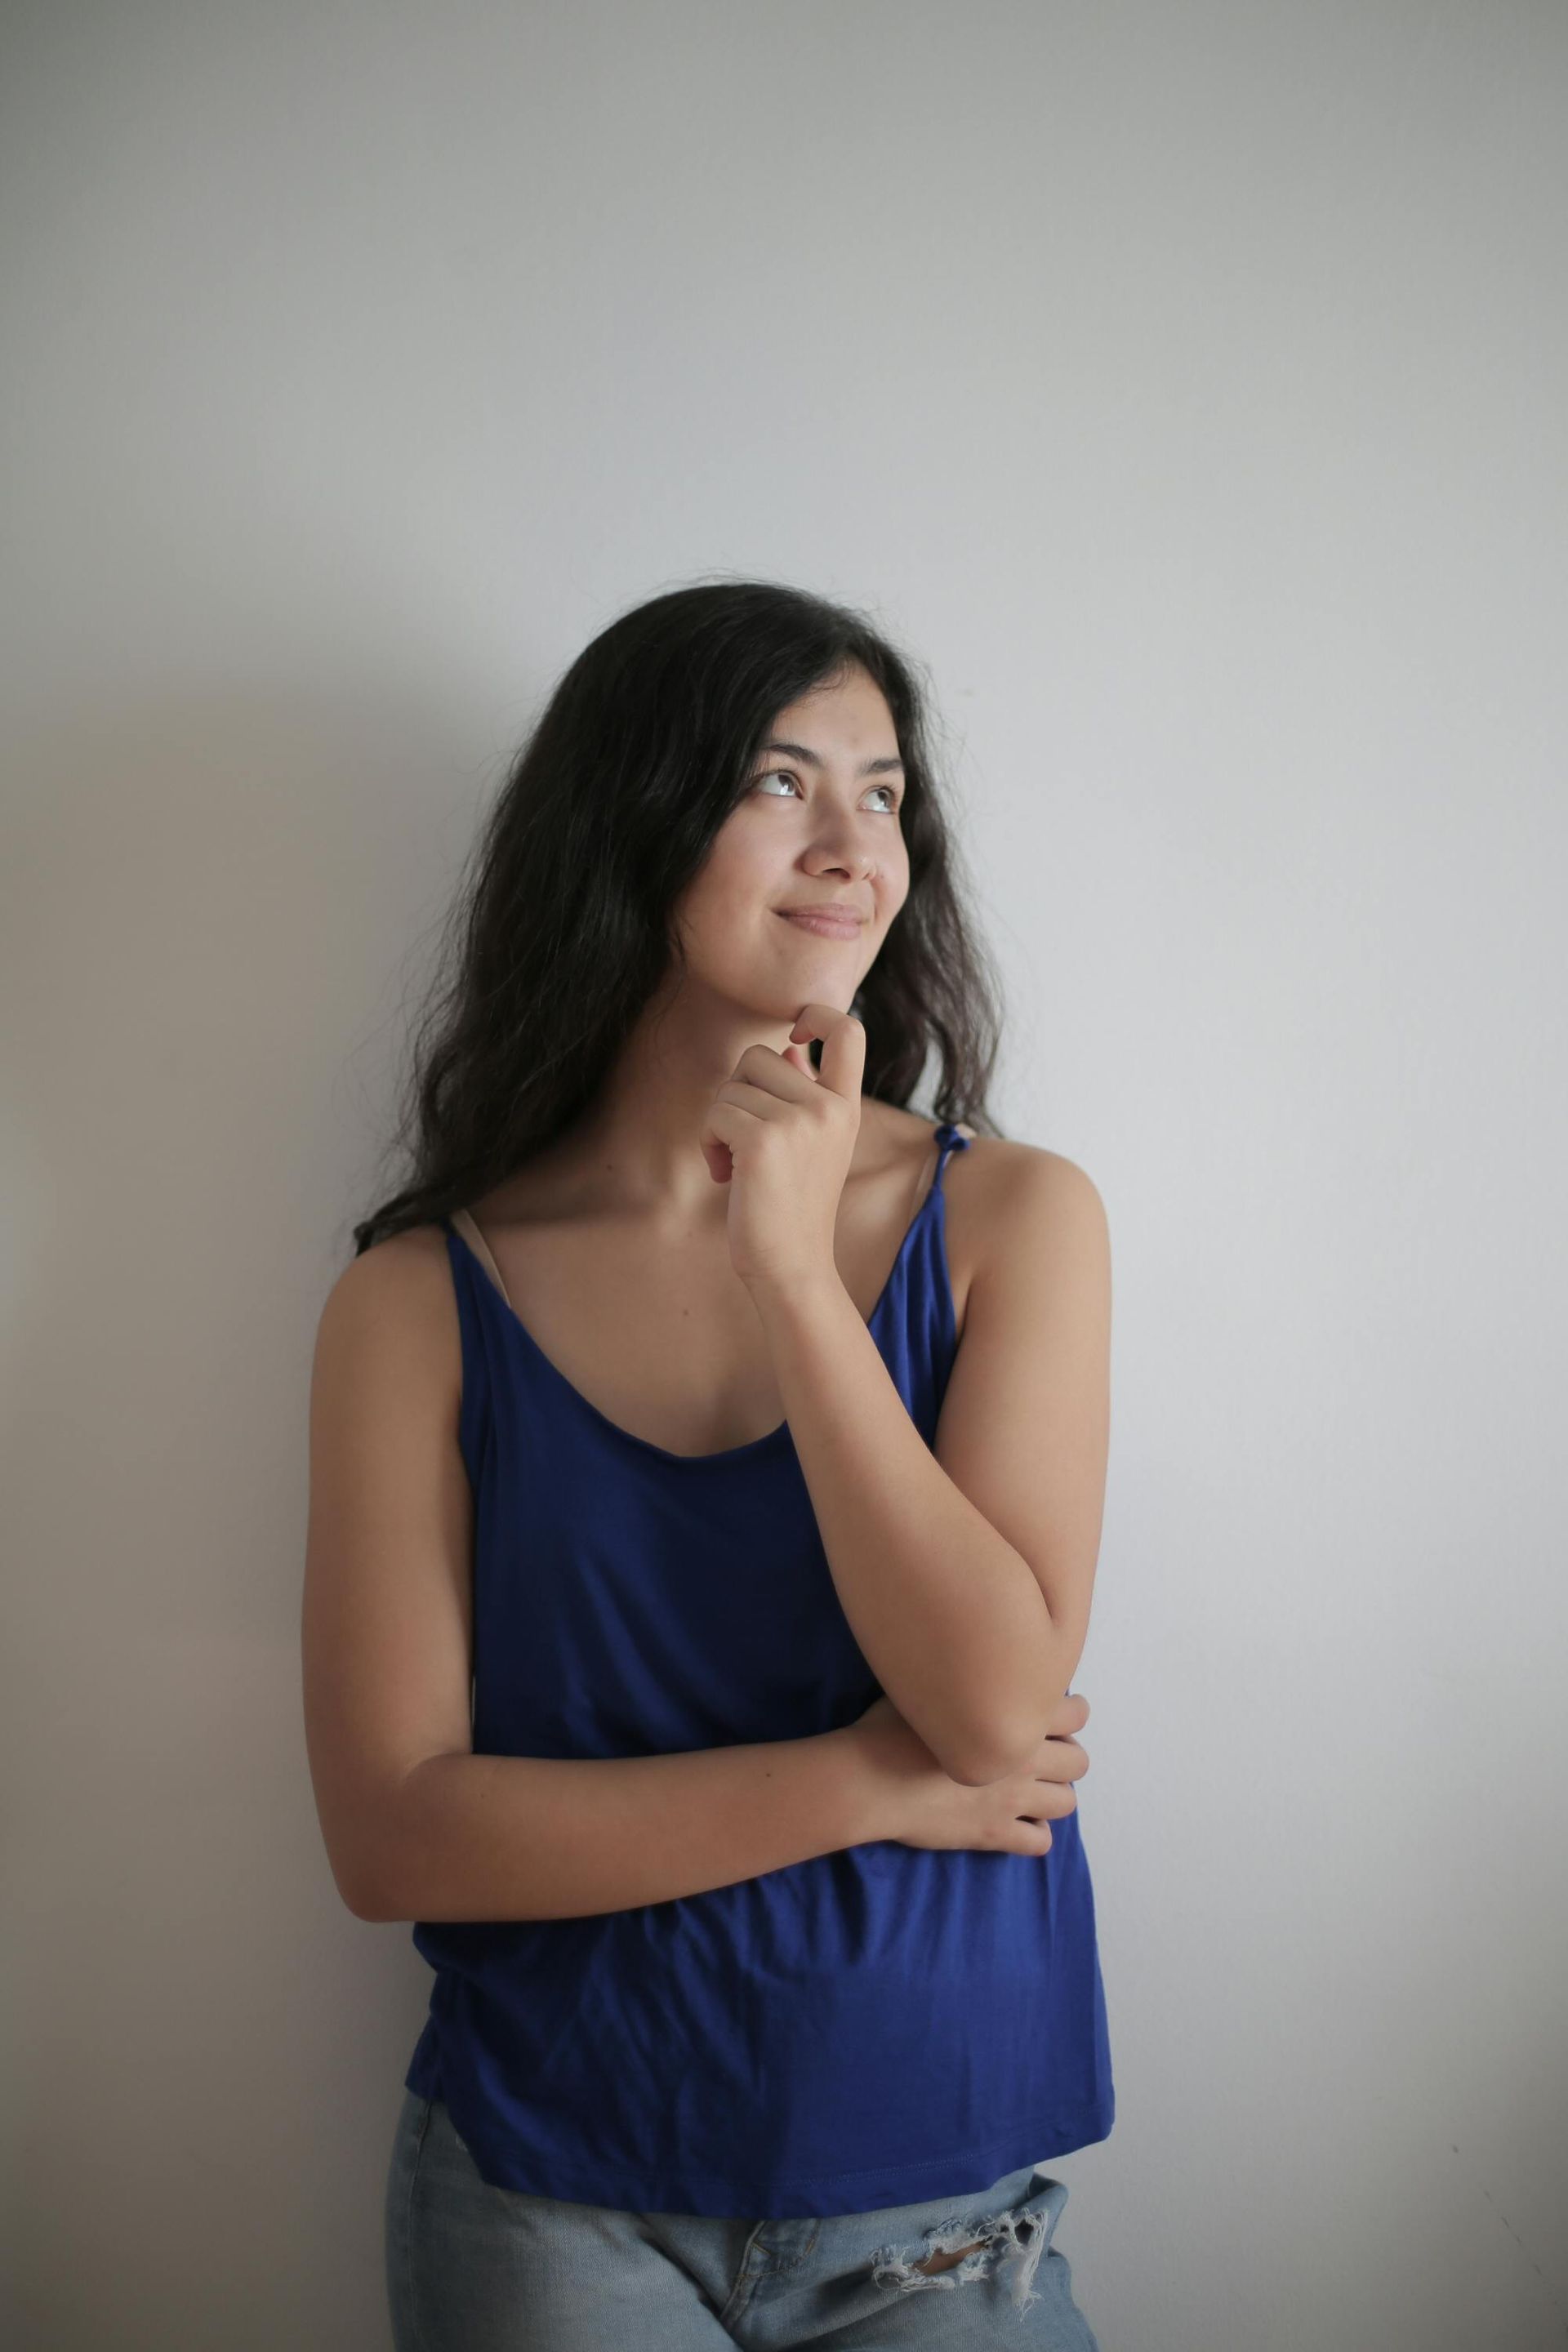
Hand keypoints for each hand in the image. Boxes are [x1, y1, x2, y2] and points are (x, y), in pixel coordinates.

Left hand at [699, 1001, 865, 1293]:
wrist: (791, 1266)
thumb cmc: (793, 1206)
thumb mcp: (813, 1144)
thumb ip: (804, 1091)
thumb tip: (788, 1048)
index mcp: (847, 1107)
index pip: (849, 1030)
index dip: (817, 1015)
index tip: (794, 1034)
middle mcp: (830, 1108)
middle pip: (761, 1055)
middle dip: (739, 1092)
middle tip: (746, 1141)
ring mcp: (800, 1122)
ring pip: (732, 1085)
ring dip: (720, 1122)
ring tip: (737, 1164)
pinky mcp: (763, 1140)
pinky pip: (717, 1113)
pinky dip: (709, 1141)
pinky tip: (726, 1175)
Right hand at [847, 1688, 1090, 1855]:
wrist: (868, 1778)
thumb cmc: (888, 1727)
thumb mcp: (930, 1688)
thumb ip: (967, 1683)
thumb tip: (974, 1672)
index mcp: (1011, 1715)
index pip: (1075, 1713)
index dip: (1071, 1713)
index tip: (1055, 1716)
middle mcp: (1023, 1758)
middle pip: (1079, 1761)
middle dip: (1067, 1757)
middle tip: (1041, 1757)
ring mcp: (1012, 1799)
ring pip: (1066, 1803)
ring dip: (1054, 1796)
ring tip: (1031, 1792)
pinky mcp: (994, 1833)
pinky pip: (1040, 1842)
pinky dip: (1035, 1834)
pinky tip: (1015, 1823)